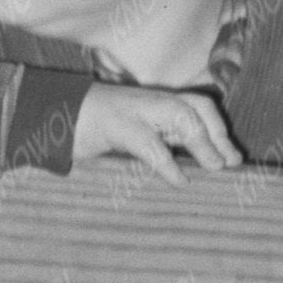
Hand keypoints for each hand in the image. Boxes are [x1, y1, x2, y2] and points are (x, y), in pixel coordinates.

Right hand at [67, 85, 242, 176]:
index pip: (197, 104)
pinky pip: (148, 142)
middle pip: (194, 106)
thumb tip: (193, 166)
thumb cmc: (91, 130)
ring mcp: (131, 109)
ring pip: (178, 116)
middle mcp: (147, 101)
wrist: (49, 116)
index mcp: (153, 102)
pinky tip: (180, 181)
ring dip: (201, 141)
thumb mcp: (131, 133)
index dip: (218, 128)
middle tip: (230, 164)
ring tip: (214, 167)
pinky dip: (168, 162)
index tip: (233, 157)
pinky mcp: (114, 125)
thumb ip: (159, 141)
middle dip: (217, 133)